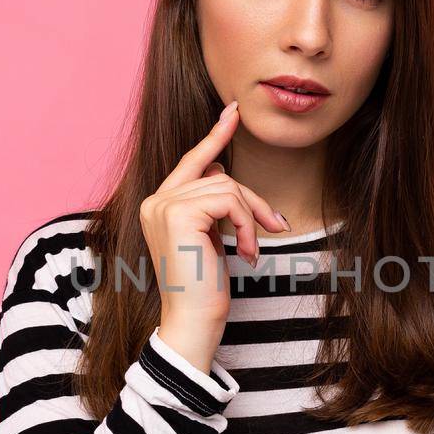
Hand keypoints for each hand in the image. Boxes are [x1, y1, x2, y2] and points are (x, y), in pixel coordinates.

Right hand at [140, 100, 286, 368]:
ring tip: (251, 250)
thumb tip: (223, 175)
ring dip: (250, 218)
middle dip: (252, 201)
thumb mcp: (208, 239)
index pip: (192, 161)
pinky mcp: (178, 212)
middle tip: (278, 226)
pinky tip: (246, 252)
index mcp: (157, 205)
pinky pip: (230, 200)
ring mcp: (163, 204)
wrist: (193, 321)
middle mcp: (154, 201)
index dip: (215, 136)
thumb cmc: (204, 289)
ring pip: (228, 187)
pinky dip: (247, 225)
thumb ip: (210, 206)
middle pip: (218, 175)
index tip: (234, 112)